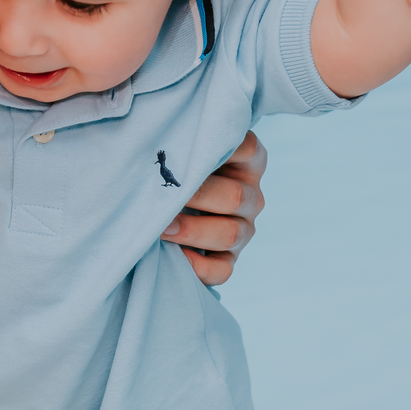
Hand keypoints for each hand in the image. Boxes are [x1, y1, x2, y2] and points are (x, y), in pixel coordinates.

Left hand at [162, 130, 265, 286]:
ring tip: (160, 226)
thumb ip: (183, 140)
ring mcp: (244, 229)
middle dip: (196, 195)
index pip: (245, 147)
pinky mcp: (229, 259)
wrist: (163, 201)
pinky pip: (221, 270)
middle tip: (161, 194)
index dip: (218, 148)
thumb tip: (159, 140)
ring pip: (230, 234)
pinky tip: (174, 256)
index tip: (186, 148)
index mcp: (249, 160)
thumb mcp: (183, 148)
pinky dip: (198, 266)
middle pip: (235, 196)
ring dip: (191, 231)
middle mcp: (251, 195)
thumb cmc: (173, 166)